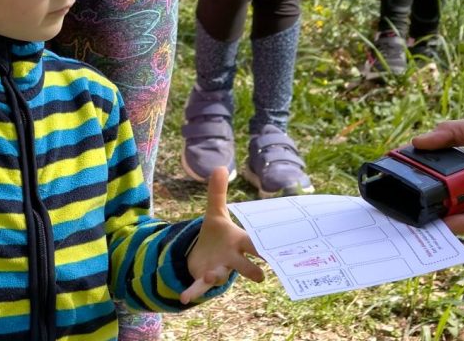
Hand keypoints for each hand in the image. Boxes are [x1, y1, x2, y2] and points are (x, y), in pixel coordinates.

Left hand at [182, 167, 264, 302]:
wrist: (204, 254)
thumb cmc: (217, 234)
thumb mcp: (215, 213)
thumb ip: (218, 193)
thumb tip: (219, 166)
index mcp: (238, 241)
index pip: (254, 243)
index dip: (265, 247)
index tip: (277, 251)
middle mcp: (233, 258)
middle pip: (245, 265)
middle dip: (251, 270)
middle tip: (260, 276)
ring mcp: (220, 270)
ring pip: (221, 276)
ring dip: (216, 276)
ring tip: (211, 274)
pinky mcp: (204, 278)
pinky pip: (200, 286)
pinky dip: (193, 291)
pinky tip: (185, 297)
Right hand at [412, 117, 463, 233]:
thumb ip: (450, 133)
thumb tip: (417, 141)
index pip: (442, 175)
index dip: (423, 176)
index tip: (400, 176)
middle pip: (448, 198)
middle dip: (427, 200)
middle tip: (402, 201)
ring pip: (460, 214)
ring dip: (440, 216)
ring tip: (416, 215)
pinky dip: (461, 224)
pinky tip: (445, 222)